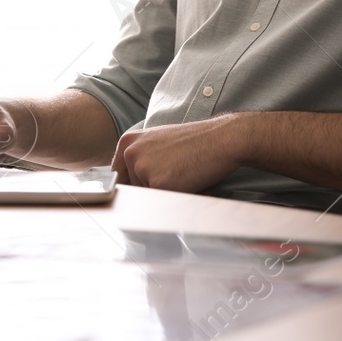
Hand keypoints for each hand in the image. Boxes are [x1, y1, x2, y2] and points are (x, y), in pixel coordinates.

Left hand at [111, 115, 246, 191]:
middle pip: (134, 189)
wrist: (221, 138)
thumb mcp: (158, 142)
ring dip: (167, 195)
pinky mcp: (156, 183)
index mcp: (128, 142)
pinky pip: (163, 202)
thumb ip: (140, 158)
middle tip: (178, 174)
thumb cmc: (195, 141)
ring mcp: (141, 167)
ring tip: (186, 177)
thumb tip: (128, 184)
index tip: (149, 189)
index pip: (120, 176)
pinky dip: (179, 199)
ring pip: (149, 197)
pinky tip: (192, 183)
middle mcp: (130, 153)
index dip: (136, 186)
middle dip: (155, 190)